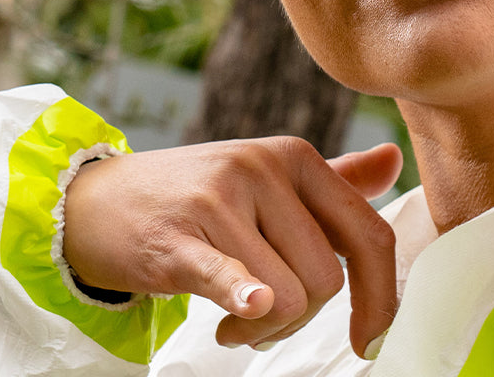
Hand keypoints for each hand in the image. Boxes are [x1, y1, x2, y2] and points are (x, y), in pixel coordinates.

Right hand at [62, 136, 401, 354]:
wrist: (99, 198)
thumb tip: (394, 160)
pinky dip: (245, 300)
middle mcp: (264, 168)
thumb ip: (334, 179)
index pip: (365, 232)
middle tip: (262, 313)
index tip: (371, 336)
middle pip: (325, 278)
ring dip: (262, 327)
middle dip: (300, 317)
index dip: (380, 294)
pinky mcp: (179, 237)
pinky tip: (238, 314)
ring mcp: (221, 199)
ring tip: (234, 314)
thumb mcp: (269, 176)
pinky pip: (229, 277)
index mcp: (296, 157)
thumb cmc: (199, 194)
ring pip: (285, 296)